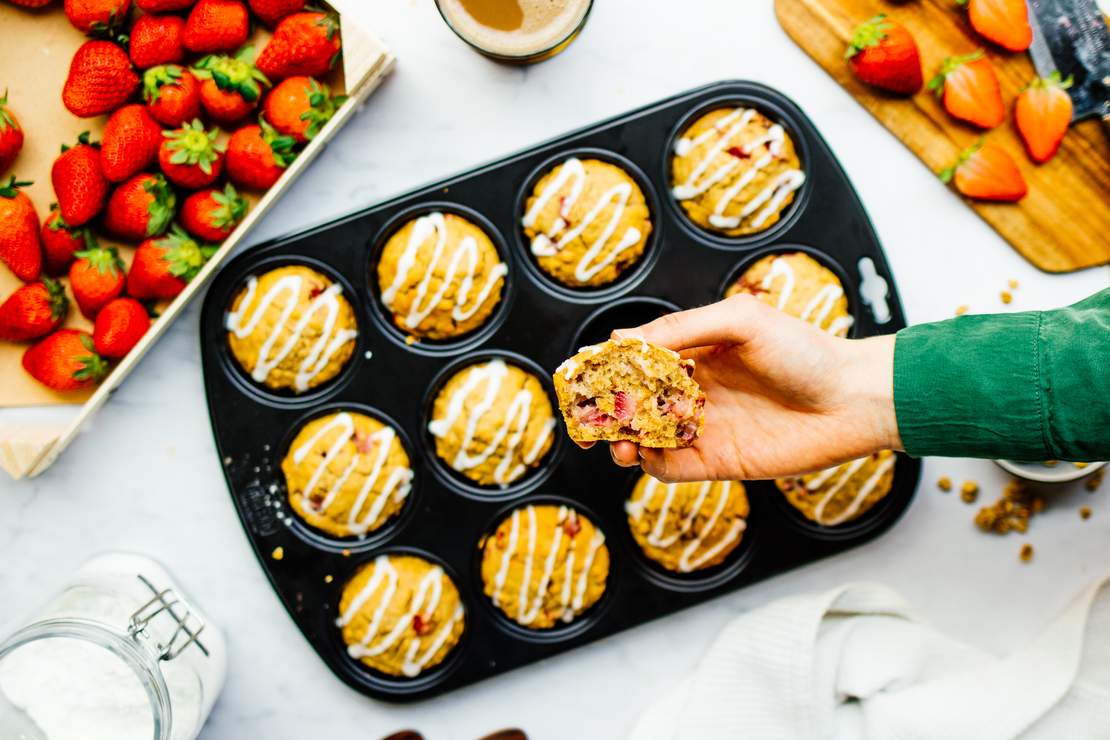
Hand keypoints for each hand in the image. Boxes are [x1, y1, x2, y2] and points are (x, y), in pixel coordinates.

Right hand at [588, 293, 901, 481]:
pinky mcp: (718, 462)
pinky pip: (671, 468)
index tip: (581, 375)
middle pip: (634, 404)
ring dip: (622, 442)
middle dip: (606, 412)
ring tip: (614, 444)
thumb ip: (682, 329)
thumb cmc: (805, 352)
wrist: (853, 401)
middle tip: (586, 419)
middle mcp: (696, 392)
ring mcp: (705, 428)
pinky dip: (650, 465)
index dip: (608, 369)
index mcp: (697, 354)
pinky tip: (643, 457)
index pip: (639, 361)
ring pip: (646, 439)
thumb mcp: (740, 321)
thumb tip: (622, 337)